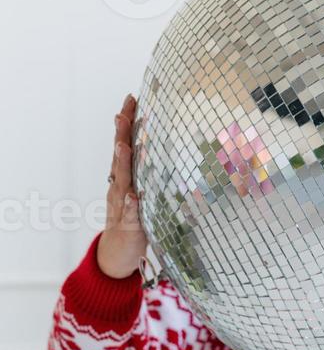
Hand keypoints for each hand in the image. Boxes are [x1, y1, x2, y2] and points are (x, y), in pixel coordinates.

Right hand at [96, 93, 147, 278]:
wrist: (118, 251)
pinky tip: (131, 196)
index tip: (131, 98)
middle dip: (121, 134)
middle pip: (119, 155)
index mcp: (125, 175)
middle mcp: (120, 185)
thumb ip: (155, 170)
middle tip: (122, 113)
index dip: (127, 121)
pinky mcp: (127, 223)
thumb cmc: (134, 217)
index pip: (125, 142)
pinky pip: (128, 213)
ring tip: (123, 146)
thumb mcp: (146, 189)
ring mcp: (121, 203)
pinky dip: (129, 204)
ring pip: (121, 180)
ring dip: (121, 163)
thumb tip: (180, 149)